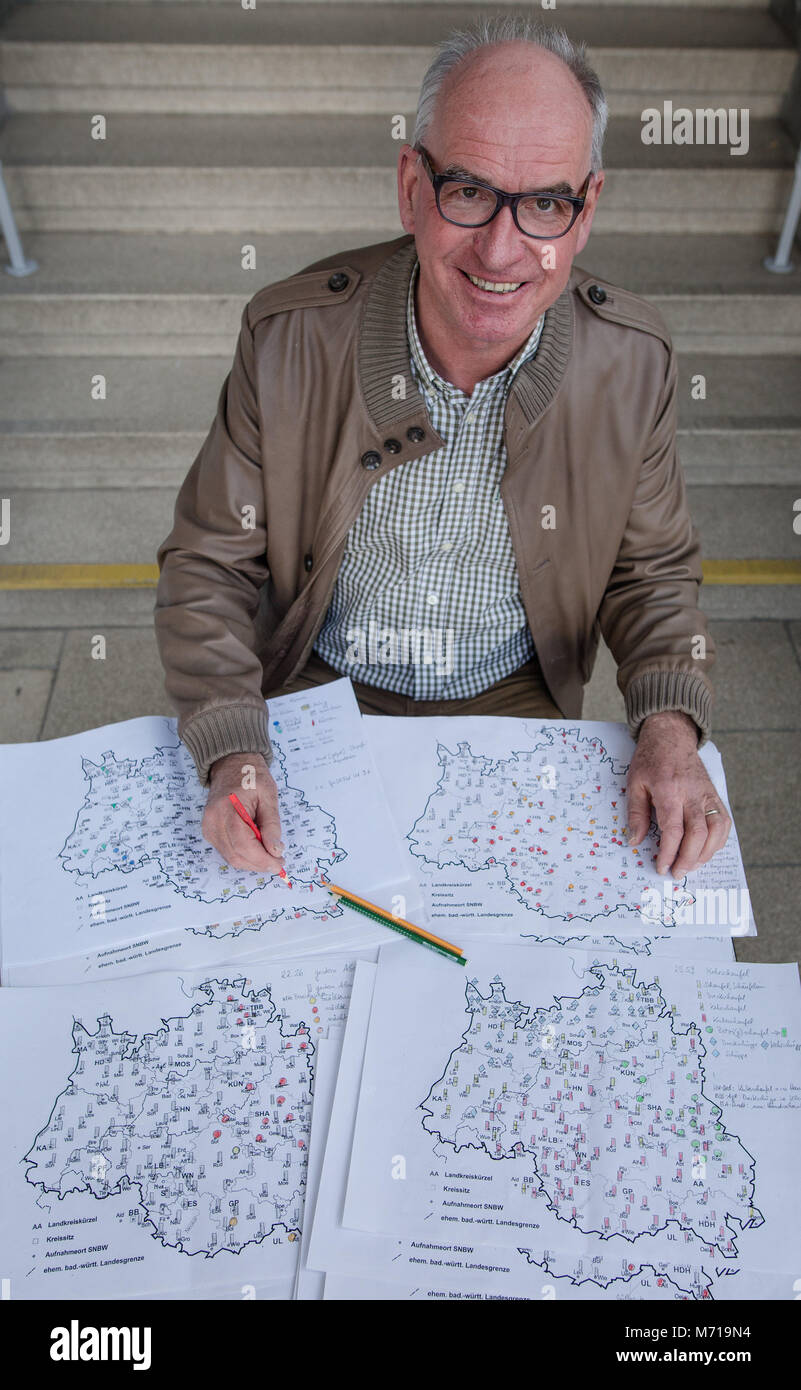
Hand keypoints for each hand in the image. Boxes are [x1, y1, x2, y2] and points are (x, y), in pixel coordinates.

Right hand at [201, 751, 285, 873]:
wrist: (231, 765)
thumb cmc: (251, 777)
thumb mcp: (268, 796)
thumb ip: (272, 825)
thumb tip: (275, 850)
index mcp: (227, 810)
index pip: (244, 845)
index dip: (262, 859)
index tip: (279, 863)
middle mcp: (213, 821)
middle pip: (236, 855)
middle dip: (259, 863)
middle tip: (278, 860)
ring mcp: (209, 828)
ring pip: (231, 857)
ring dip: (252, 861)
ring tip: (269, 852)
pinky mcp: (210, 832)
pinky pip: (227, 851)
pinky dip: (243, 855)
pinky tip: (256, 846)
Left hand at [626, 711, 731, 876]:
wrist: (672, 737)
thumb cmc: (651, 760)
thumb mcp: (634, 784)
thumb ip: (636, 814)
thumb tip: (634, 841)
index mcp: (669, 790)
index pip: (673, 829)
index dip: (669, 853)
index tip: (661, 867)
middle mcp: (692, 794)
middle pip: (697, 833)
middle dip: (687, 859)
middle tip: (676, 873)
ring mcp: (707, 795)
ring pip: (716, 830)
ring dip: (705, 853)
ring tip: (690, 866)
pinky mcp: (715, 796)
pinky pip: (724, 822)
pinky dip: (718, 841)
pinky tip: (706, 851)